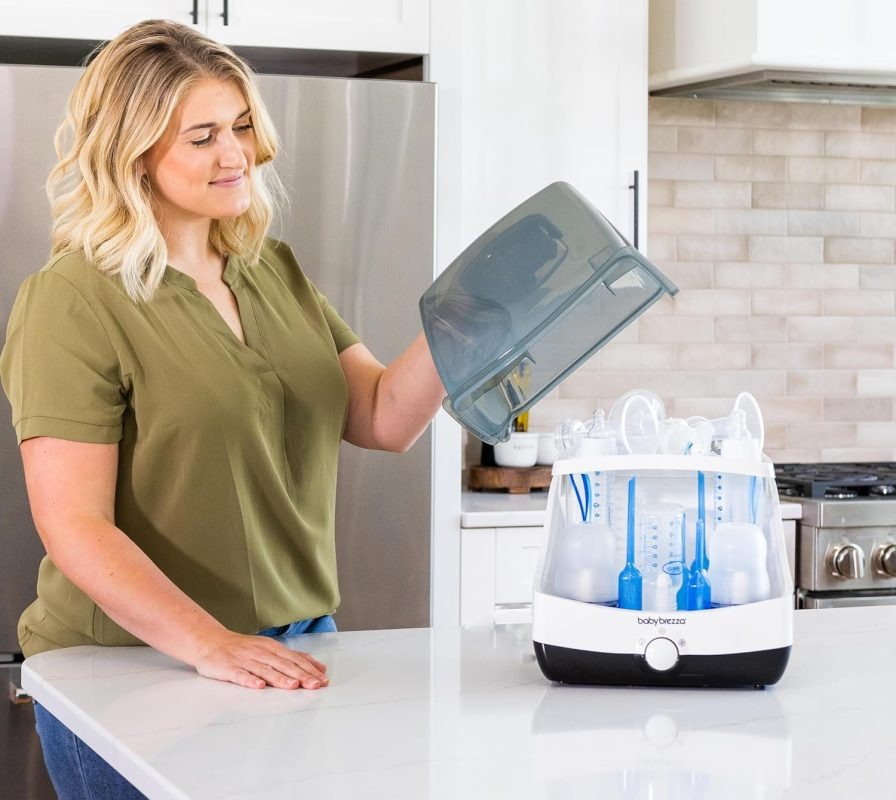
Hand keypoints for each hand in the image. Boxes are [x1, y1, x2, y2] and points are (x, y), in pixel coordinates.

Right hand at [194, 630, 328, 689]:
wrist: (211, 642)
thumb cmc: (244, 649)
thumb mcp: (270, 649)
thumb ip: (293, 658)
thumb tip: (319, 667)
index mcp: (272, 648)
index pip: (295, 659)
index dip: (309, 670)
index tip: (323, 680)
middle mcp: (261, 653)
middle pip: (283, 665)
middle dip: (300, 675)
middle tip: (314, 685)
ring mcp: (245, 660)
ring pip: (265, 670)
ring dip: (280, 678)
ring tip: (293, 686)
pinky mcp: (228, 668)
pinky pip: (240, 675)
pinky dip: (250, 680)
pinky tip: (258, 686)